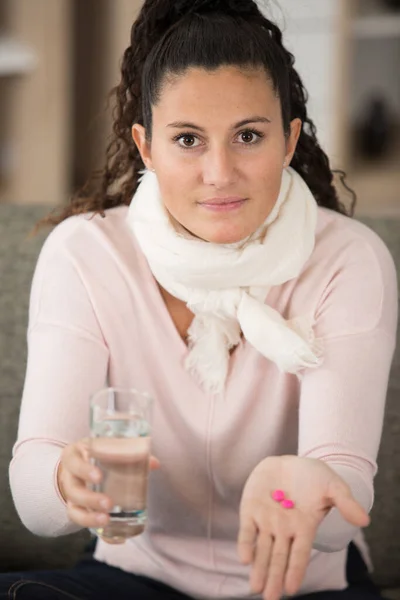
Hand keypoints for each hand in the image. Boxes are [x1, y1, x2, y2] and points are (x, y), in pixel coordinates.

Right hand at [58, 439, 159, 542]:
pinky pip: (84, 523)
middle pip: (73, 489)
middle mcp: (69, 475)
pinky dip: (100, 533)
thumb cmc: (96, 454)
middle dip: (90, 498)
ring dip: (90, 518)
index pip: (74, 461)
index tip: (98, 476)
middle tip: (108, 503)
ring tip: (107, 520)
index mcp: (75, 455)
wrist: (76, 464)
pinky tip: (117, 538)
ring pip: (74, 508)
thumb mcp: (105, 449)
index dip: (84, 469)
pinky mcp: (75, 509)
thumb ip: (129, 454)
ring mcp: (70, 494)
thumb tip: (155, 463)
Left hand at [238, 455, 369, 599]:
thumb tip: (365, 520)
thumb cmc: (314, 477)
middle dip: (274, 577)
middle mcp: (284, 529)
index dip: (295, 570)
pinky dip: (245, 543)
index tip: (291, 589)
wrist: (289, 462)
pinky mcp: (250, 509)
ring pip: (261, 548)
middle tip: (270, 598)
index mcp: (304, 527)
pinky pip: (247, 530)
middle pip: (279, 557)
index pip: (300, 553)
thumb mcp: (333, 486)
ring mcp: (266, 520)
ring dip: (259, 567)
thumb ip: (346, 502)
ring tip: (255, 587)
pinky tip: (244, 557)